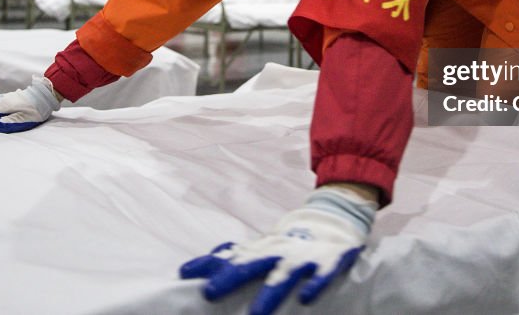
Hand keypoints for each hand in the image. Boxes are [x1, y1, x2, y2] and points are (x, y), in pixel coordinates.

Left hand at [180, 185, 376, 314]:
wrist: (334, 220)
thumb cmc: (290, 243)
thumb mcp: (262, 248)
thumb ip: (233, 257)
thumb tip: (191, 267)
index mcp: (261, 249)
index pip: (230, 255)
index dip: (208, 264)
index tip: (184, 273)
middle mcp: (278, 252)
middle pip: (251, 264)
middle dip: (230, 278)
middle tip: (209, 293)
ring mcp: (303, 258)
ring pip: (284, 276)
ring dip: (269, 295)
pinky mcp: (329, 262)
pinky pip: (322, 276)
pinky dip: (315, 285)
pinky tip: (305, 299)